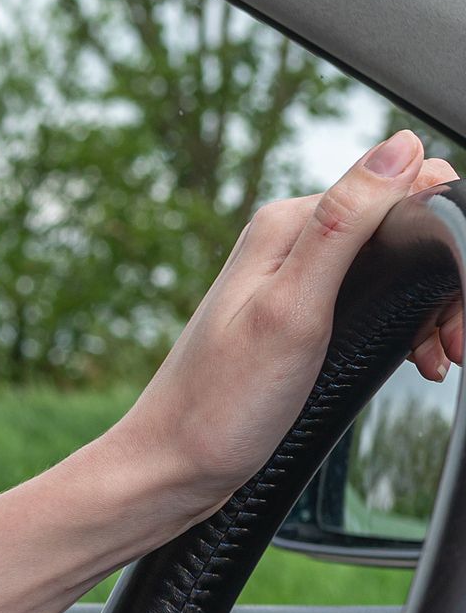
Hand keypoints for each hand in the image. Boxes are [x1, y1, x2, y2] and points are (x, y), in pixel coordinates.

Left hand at [107, 131, 461, 517]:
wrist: (175, 466)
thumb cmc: (222, 400)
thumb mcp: (294, 307)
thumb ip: (344, 223)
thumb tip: (399, 145)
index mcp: (289, 223)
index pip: (403, 187)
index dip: (448, 237)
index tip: (456, 297)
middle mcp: (291, 241)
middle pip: (407, 233)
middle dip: (444, 285)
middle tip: (452, 342)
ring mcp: (296, 280)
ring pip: (398, 271)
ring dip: (432, 311)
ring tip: (439, 356)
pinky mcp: (302, 317)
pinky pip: (376, 303)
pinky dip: (407, 330)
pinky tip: (416, 360)